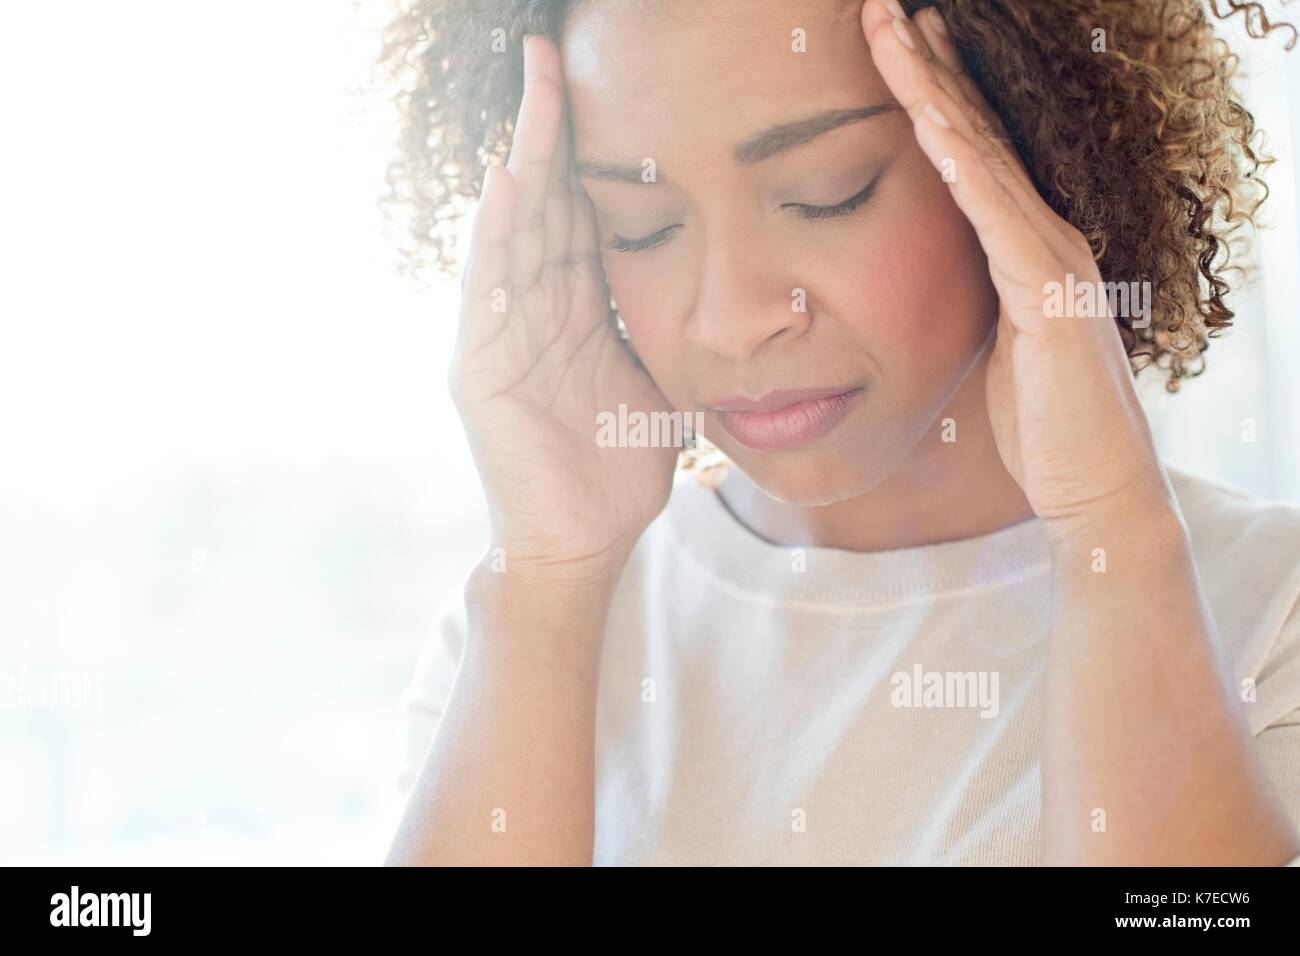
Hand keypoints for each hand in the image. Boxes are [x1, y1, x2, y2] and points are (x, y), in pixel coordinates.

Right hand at [450, 34, 677, 583]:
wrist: (582, 542)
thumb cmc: (619, 469)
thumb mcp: (660, 385)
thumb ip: (671, 334)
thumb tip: (725, 295)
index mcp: (576, 312)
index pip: (582, 215)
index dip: (591, 153)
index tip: (607, 88)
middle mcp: (532, 311)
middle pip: (544, 204)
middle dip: (550, 131)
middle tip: (554, 56)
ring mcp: (500, 336)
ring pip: (514, 231)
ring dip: (524, 160)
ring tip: (533, 92)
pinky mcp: (478, 368)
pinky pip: (489, 290)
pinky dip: (497, 235)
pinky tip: (507, 181)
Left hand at [862, 1, 1173, 539]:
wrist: (1092, 485)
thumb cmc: (1038, 420)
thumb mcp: (989, 341)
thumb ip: (969, 296)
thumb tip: (927, 277)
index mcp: (1022, 246)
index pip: (969, 153)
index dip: (931, 93)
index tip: (890, 44)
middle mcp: (1042, 236)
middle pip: (976, 133)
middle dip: (929, 67)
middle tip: (884, 8)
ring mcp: (1051, 258)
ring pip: (984, 157)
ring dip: (936, 90)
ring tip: (897, 30)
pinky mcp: (1048, 294)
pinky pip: (996, 215)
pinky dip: (961, 163)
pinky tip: (927, 118)